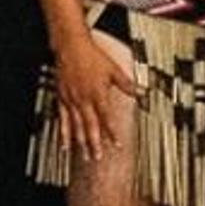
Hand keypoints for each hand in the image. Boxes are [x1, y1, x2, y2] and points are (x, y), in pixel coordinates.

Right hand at [47, 33, 134, 167]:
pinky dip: (64, 133)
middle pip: (90, 126)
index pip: (106, 118)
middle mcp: (83, 100)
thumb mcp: (114, 70)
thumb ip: (128, 84)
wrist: (71, 48)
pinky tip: (65, 144)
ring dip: (81, 142)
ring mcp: (71, 100)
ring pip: (76, 126)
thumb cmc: (93, 57)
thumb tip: (143, 93)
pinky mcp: (62, 99)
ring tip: (85, 155)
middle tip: (98, 157)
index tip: (117, 144)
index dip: (112, 132)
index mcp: (98, 94)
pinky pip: (62, 119)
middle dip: (95, 143)